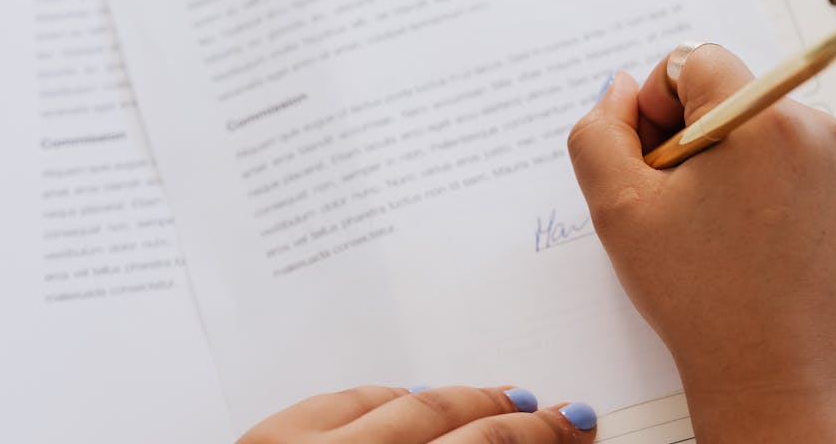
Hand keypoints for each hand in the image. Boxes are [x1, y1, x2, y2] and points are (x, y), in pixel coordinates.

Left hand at [237, 385, 596, 443]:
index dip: (537, 439)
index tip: (568, 430)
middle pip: (458, 425)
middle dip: (517, 419)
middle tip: (554, 416)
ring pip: (408, 404)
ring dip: (462, 400)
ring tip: (500, 399)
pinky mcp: (267, 436)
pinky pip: (348, 398)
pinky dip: (391, 397)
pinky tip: (415, 396)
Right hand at [568, 46, 835, 442]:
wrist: (776, 376)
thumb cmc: (699, 296)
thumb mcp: (617, 210)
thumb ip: (598, 133)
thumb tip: (618, 90)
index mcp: (759, 118)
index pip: (693, 61)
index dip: (655, 105)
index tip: (654, 161)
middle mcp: (818, 128)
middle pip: (730, 94)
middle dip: (691, 136)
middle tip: (678, 203)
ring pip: (764, 127)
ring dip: (730, 160)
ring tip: (717, 228)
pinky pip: (801, 160)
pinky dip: (769, 183)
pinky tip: (753, 236)